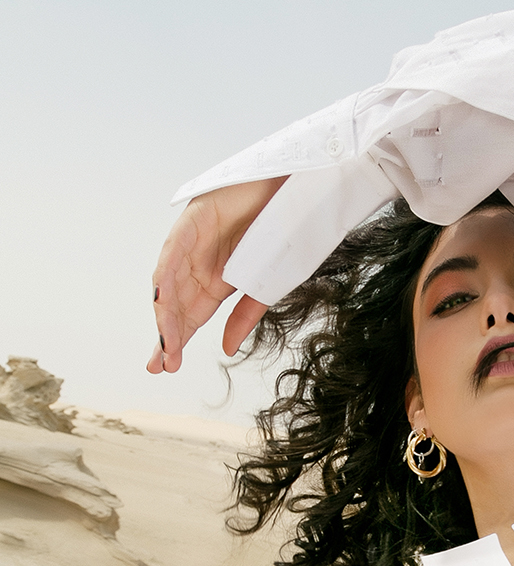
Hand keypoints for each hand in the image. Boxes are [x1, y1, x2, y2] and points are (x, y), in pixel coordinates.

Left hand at [147, 176, 287, 372]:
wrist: (300, 197)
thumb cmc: (284, 238)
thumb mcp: (263, 287)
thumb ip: (243, 316)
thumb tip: (227, 350)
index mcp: (212, 283)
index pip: (187, 316)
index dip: (176, 341)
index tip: (167, 368)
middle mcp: (197, 265)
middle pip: (174, 305)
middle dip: (167, 335)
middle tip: (163, 364)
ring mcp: (193, 242)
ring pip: (170, 283)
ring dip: (166, 313)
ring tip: (167, 342)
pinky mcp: (194, 219)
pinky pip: (175, 250)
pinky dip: (167, 274)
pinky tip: (162, 299)